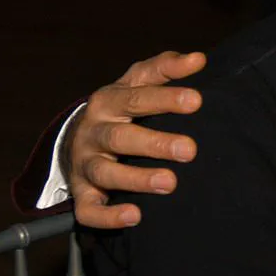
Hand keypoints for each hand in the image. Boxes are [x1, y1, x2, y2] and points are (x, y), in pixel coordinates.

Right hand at [65, 51, 206, 228]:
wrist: (75, 137)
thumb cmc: (120, 107)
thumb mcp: (136, 82)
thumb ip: (165, 68)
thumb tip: (200, 58)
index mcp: (109, 101)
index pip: (138, 97)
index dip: (166, 98)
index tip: (196, 100)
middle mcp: (94, 131)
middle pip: (121, 136)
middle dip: (155, 144)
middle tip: (190, 149)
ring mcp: (85, 163)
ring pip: (106, 173)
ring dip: (137, 179)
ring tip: (170, 183)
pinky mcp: (82, 193)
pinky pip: (88, 210)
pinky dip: (108, 216)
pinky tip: (135, 216)